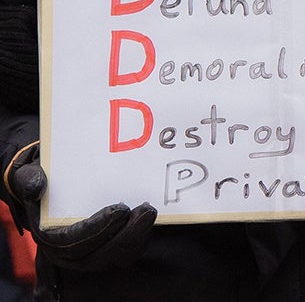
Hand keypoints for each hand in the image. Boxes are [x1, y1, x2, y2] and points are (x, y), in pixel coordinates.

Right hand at [6, 147, 154, 270]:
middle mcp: (67, 251)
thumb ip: (28, 178)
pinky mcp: (105, 248)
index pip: (72, 242)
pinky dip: (139, 239)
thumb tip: (37, 183)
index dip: (97, 229)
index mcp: (48, 236)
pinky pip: (125, 252)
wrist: (48, 186)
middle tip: (146, 210)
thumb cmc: (40, 179)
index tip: (119, 210)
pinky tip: (149, 220)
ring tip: (150, 213)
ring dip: (136, 238)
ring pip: (114, 256)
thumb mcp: (27, 174)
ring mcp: (87, 252)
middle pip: (98, 255)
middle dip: (125, 235)